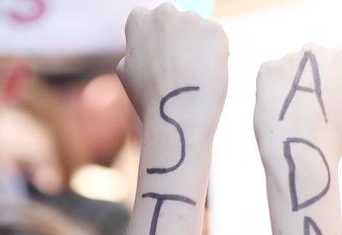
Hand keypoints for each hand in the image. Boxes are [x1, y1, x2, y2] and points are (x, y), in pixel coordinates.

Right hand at [116, 3, 227, 131]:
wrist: (177, 116)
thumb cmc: (149, 99)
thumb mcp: (125, 70)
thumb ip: (135, 49)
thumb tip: (145, 44)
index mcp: (139, 19)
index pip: (147, 20)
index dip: (154, 43)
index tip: (158, 60)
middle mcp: (165, 12)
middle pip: (174, 21)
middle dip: (176, 39)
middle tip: (177, 70)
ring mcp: (192, 20)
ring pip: (196, 30)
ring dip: (196, 47)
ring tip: (191, 78)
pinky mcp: (215, 32)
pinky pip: (215, 40)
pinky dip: (213, 55)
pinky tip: (205, 76)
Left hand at [254, 44, 341, 167]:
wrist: (300, 150)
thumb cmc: (334, 135)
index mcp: (341, 57)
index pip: (339, 62)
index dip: (335, 83)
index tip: (329, 102)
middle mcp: (314, 50)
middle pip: (312, 62)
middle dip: (310, 79)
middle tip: (308, 108)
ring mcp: (288, 59)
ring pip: (289, 70)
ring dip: (290, 85)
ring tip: (291, 114)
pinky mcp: (266, 70)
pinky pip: (270, 78)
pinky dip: (271, 92)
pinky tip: (277, 111)